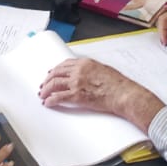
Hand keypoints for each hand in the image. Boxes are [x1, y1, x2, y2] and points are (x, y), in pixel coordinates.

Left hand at [38, 59, 163, 127]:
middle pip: (56, 73)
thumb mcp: (104, 70)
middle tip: (44, 85)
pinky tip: (48, 103)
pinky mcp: (76, 96)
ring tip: (43, 95)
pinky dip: (51, 100)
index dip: (55, 70)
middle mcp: (78, 71)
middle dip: (48, 80)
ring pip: (54, 84)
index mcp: (85, 63)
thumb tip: (86, 75)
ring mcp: (76, 83)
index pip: (64, 64)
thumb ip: (91, 70)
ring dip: (46, 90)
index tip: (52, 73)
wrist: (123, 94)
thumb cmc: (119, 84)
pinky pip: (58, 97)